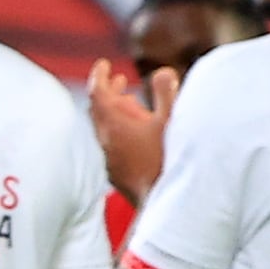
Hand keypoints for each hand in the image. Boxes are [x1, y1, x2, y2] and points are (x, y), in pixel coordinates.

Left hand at [84, 58, 167, 203]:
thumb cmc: (169, 160)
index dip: (99, 75)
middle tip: (119, 80)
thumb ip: (167, 93)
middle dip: (108, 92)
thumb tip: (162, 71)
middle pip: (99, 111)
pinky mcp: (117, 175)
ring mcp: (110, 160)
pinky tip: (136, 136)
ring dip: (115, 113)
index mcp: (114, 125)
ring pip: (105, 130)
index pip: (97, 93)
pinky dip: (120, 132)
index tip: (104, 64)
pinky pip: (112, 146)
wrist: (165, 204)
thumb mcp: (172, 121)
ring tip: (131, 104)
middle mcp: (106, 142)